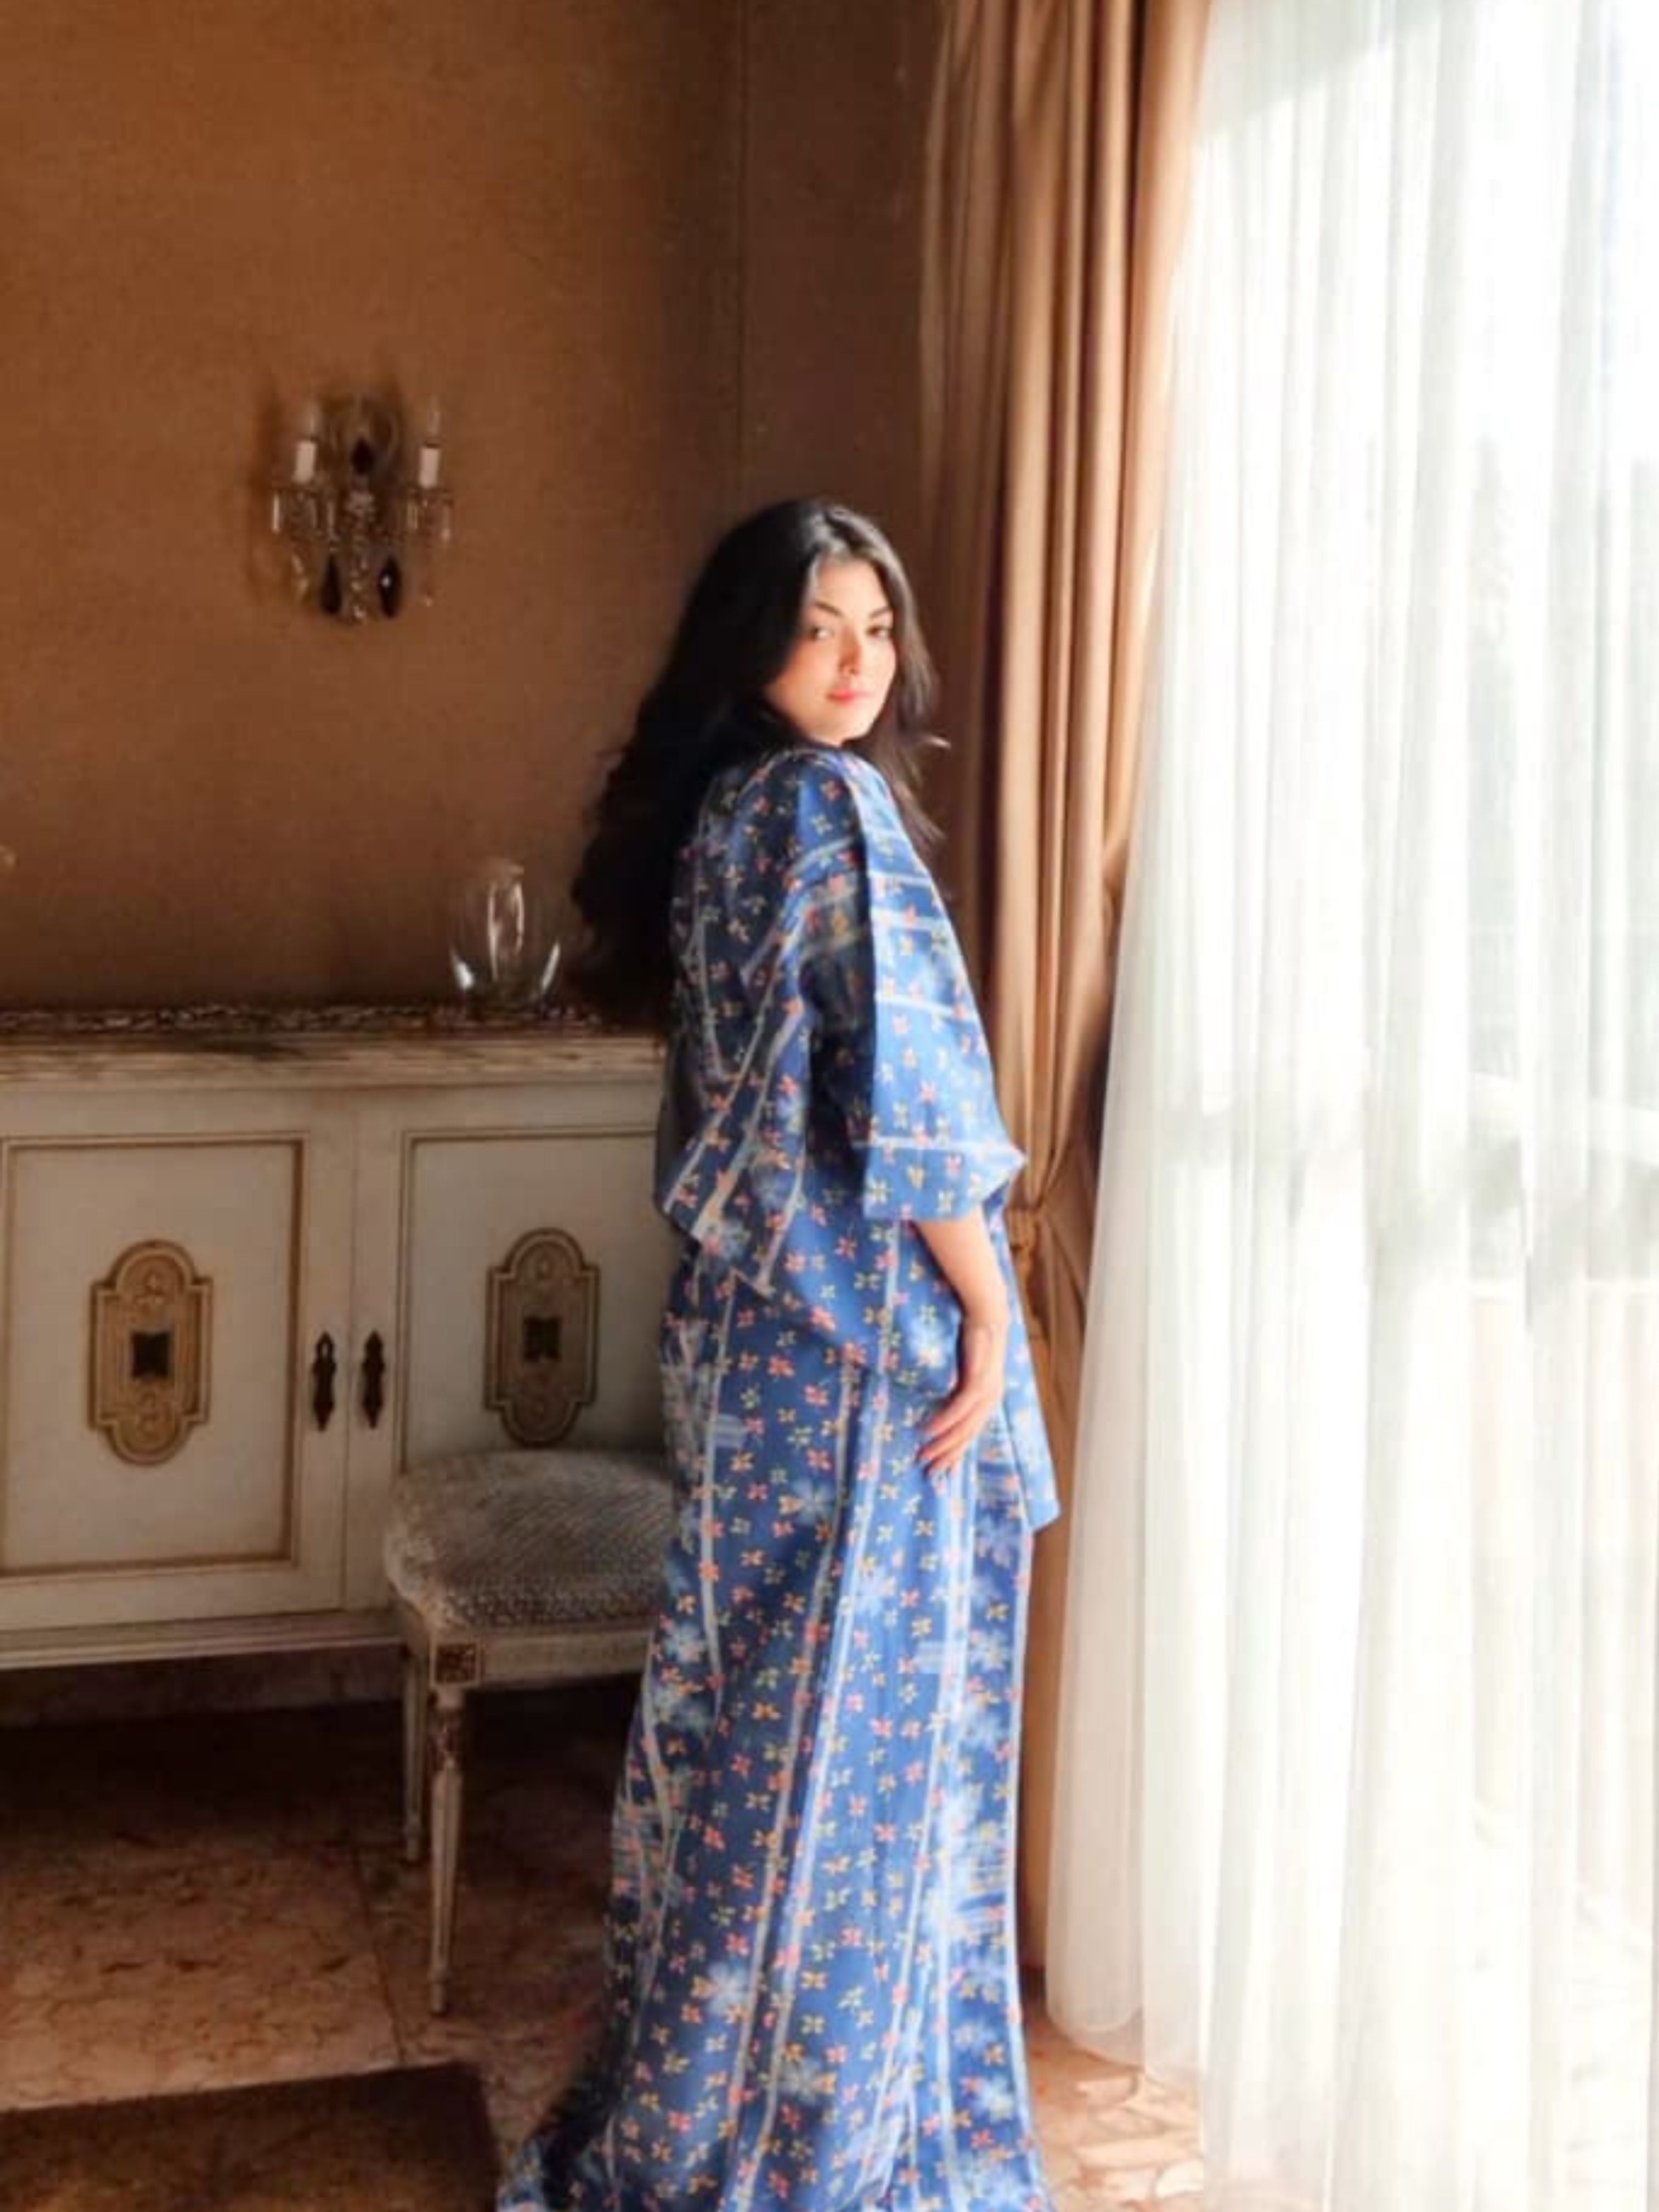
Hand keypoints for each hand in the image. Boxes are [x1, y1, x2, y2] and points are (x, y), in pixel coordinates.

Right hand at [919, 1308, 1008, 1473]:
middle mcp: (991, 1401)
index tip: (940, 1470)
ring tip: (925, 1456)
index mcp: (989, 1401)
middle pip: (968, 1437)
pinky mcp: (979, 1381)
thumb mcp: (968, 1369)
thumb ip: (959, 1387)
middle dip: (948, 1457)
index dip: (956, 1454)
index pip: (971, 1435)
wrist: (987, 1314)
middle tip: (929, 1473)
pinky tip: (928, 1432)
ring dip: (943, 1444)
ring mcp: (986, 1393)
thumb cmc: (974, 1340)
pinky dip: (944, 1422)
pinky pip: (959, 1408)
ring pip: (964, 1428)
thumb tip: (941, 1401)